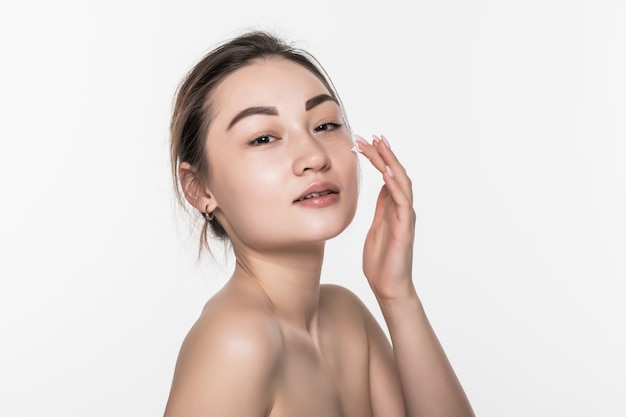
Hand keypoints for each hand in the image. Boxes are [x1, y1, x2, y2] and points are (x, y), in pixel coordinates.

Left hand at [356, 135, 416, 300]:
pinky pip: (402, 203)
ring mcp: (405, 218)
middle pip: (395, 173)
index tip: (364, 142)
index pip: (387, 175)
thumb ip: (381, 206)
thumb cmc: (381, 260)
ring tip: (380, 145)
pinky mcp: (405, 229)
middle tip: (368, 136)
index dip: (378, 157)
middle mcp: (402, 208)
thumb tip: (382, 185)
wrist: (388, 286)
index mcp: (393, 207)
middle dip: (382, 154)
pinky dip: (396, 187)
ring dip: (391, 163)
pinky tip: (388, 173)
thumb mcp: (377, 225)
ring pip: (402, 183)